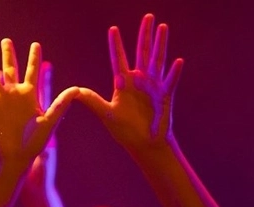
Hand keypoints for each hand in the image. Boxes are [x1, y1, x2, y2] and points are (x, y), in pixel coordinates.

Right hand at [0, 40, 78, 169]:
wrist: (13, 158)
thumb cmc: (33, 144)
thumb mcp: (49, 122)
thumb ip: (60, 104)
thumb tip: (77, 89)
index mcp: (29, 96)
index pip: (32, 72)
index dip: (34, 58)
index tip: (36, 44)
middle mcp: (13, 95)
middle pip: (10, 68)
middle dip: (8, 54)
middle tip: (6, 40)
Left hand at [77, 13, 183, 153]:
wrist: (145, 143)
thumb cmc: (125, 130)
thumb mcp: (107, 115)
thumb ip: (93, 102)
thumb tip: (75, 91)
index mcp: (124, 83)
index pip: (119, 59)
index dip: (116, 45)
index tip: (113, 29)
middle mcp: (139, 81)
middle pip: (142, 52)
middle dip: (145, 35)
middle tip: (148, 16)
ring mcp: (153, 87)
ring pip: (158, 60)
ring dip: (161, 44)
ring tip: (163, 27)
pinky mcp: (165, 96)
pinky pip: (171, 82)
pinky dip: (174, 73)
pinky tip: (178, 61)